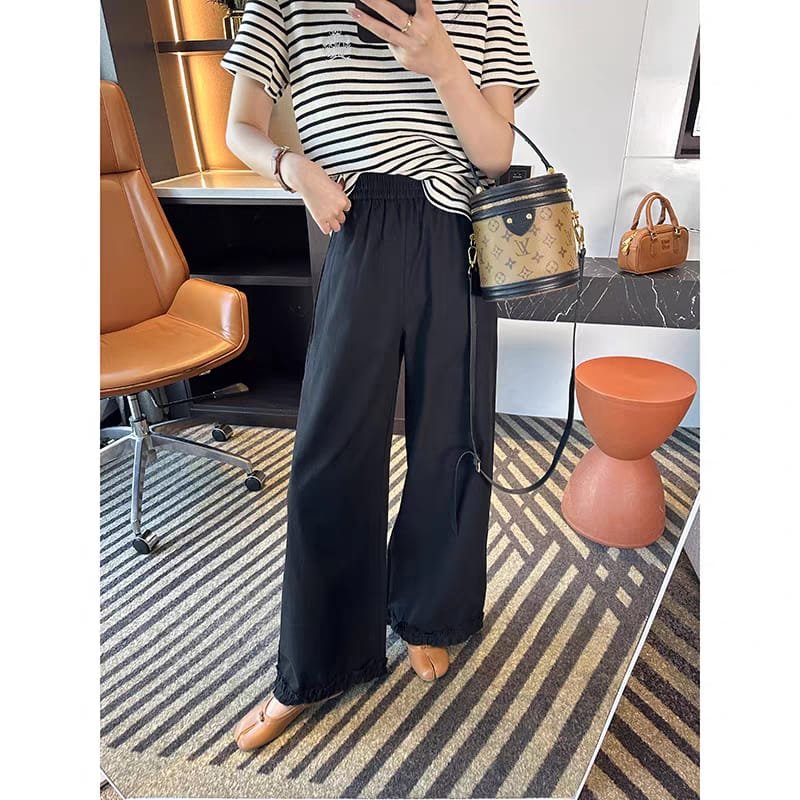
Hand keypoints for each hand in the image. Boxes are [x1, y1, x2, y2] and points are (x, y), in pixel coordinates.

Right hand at [281, 153, 351, 234]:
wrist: (306, 179)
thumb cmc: (317, 178)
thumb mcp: (333, 184)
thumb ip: (338, 191)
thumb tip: (340, 192)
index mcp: (343, 200)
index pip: (347, 208)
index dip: (341, 206)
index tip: (337, 205)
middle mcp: (337, 209)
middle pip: (342, 218)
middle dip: (337, 215)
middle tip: (331, 210)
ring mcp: (329, 215)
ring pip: (337, 227)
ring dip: (333, 223)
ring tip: (328, 218)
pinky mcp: (320, 219)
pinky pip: (327, 230)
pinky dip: (326, 228)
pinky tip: (324, 223)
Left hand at [348, 0, 462, 84]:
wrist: (443, 66)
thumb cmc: (434, 39)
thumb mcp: (431, 20)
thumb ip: (416, 11)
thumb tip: (388, 6)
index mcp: (428, 19)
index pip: (421, 0)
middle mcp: (418, 32)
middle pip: (393, 15)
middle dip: (375, 3)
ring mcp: (409, 46)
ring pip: (384, 32)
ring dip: (366, 20)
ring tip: (353, 11)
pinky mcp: (403, 57)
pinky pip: (388, 43)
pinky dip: (380, 34)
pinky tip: (373, 27)